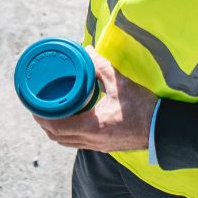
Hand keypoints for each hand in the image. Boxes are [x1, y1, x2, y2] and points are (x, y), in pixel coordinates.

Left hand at [35, 49, 157, 153]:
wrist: (164, 129)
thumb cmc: (144, 108)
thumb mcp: (120, 83)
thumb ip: (101, 66)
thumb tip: (86, 51)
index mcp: (92, 127)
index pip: (55, 127)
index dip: (41, 116)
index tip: (33, 104)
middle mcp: (92, 140)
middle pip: (58, 137)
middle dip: (45, 123)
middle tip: (39, 105)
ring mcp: (99, 146)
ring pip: (68, 142)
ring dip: (57, 129)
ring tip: (53, 111)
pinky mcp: (106, 146)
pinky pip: (80, 142)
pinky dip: (70, 132)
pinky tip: (72, 119)